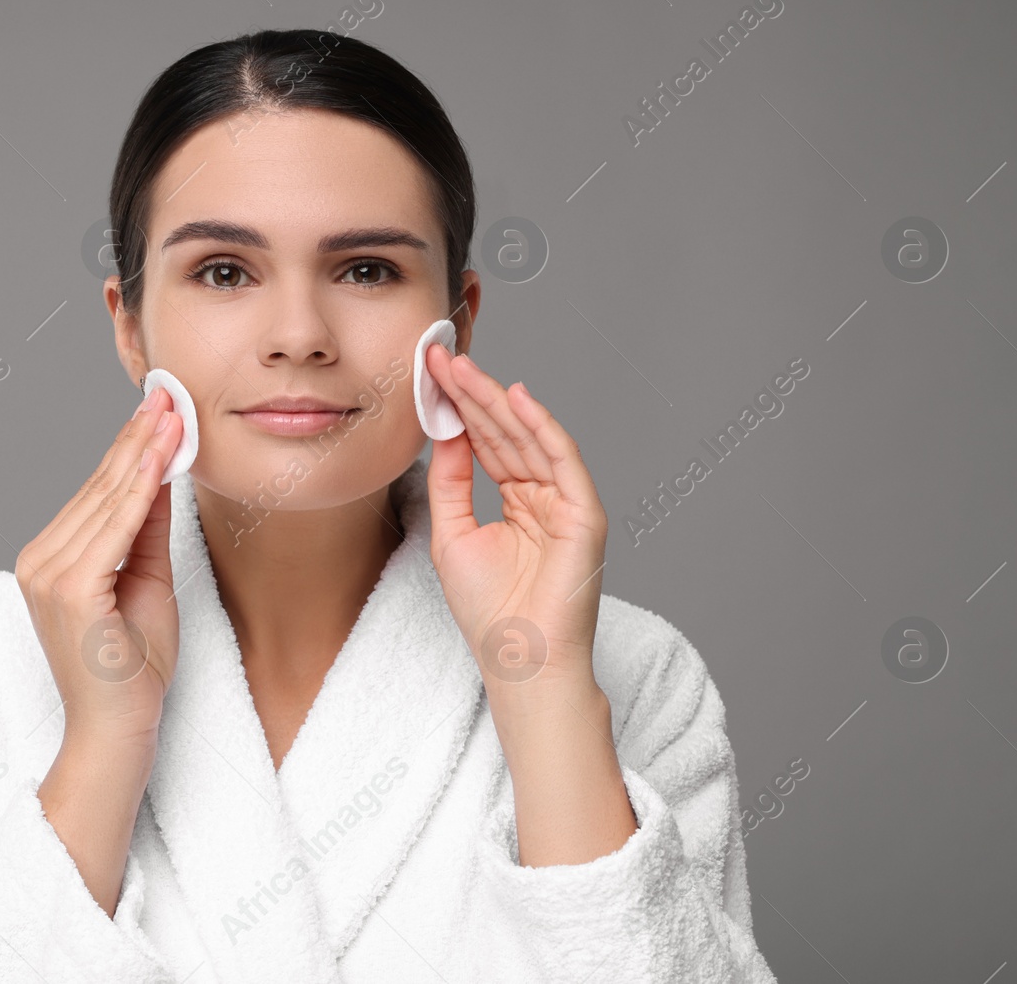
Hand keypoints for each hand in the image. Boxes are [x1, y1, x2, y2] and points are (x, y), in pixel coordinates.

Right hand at [15, 385, 185, 745]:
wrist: (118, 730)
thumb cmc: (132, 669)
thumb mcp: (146, 582)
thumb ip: (146, 531)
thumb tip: (160, 475)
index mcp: (50, 559)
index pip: (98, 491)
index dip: (131, 446)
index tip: (161, 408)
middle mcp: (39, 560)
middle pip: (100, 486)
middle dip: (139, 437)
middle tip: (169, 392)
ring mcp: (48, 573)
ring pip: (107, 499)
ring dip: (143, 451)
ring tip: (173, 412)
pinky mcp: (69, 589)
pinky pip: (114, 527)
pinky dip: (139, 489)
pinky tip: (160, 458)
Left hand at [421, 343, 608, 700]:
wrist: (520, 660)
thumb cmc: (489, 611)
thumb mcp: (452, 534)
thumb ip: (451, 482)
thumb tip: (445, 432)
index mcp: (515, 502)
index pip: (487, 442)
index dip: (459, 407)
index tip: (430, 374)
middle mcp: (543, 496)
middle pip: (506, 432)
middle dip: (473, 393)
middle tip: (442, 357)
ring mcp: (566, 502)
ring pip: (529, 438)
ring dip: (496, 400)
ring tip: (464, 368)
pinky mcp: (585, 514)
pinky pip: (562, 459)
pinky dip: (540, 426)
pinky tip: (514, 397)